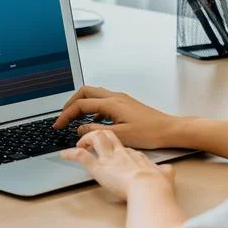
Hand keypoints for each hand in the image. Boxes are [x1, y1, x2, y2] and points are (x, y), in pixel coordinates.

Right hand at [52, 86, 188, 149]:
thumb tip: (79, 129)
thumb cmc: (149, 133)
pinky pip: (103, 101)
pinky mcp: (125, 104)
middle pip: (85, 92)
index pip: (81, 105)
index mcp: (111, 104)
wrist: (169, 130)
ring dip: (81, 104)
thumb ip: (96, 132)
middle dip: (71, 103)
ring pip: (94, 95)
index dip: (66, 115)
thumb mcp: (119, 136)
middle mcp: (115, 97)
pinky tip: (94, 123)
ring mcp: (120, 99)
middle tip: (63, 117)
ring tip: (74, 119)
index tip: (57, 125)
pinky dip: (93, 109)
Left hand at [62, 130, 175, 200]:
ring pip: (94, 137)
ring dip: (84, 139)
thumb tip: (167, 171)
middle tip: (91, 140)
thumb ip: (164, 172)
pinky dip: (70, 154)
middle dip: (97, 134)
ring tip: (79, 144)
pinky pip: (81, 156)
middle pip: (107, 134)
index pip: (123, 145)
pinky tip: (63, 154)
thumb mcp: (164, 175)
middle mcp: (120, 152)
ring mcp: (108, 158)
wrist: (150, 187)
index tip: (112, 150)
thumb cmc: (157, 184)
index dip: (115, 146)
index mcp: (135, 155)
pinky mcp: (98, 167)